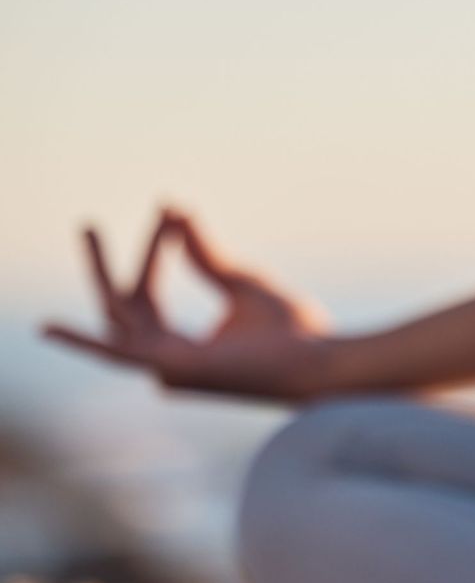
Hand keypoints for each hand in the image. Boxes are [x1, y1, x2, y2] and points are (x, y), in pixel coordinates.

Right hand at [43, 209, 332, 399]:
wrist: (318, 358)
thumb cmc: (292, 331)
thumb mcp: (240, 281)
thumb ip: (205, 254)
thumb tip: (179, 212)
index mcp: (183, 345)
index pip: (150, 294)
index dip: (153, 251)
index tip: (167, 212)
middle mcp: (167, 362)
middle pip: (124, 306)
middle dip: (105, 266)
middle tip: (87, 224)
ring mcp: (167, 369)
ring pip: (119, 316)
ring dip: (102, 271)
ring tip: (88, 228)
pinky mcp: (173, 370)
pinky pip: (118, 354)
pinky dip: (83, 340)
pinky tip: (49, 327)